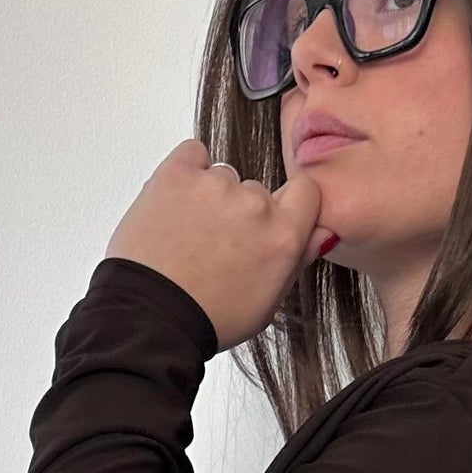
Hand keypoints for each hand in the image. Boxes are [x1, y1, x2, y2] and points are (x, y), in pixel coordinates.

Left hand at [106, 139, 335, 349]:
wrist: (150, 318)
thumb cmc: (206, 318)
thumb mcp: (265, 305)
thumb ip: (296, 260)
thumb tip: (321, 231)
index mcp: (282, 236)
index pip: (306, 190)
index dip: (290, 203)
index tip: (271, 219)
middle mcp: (254, 205)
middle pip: (258, 190)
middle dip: (241, 213)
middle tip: (215, 246)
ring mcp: (216, 185)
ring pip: (223, 176)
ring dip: (211, 197)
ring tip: (188, 235)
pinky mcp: (179, 172)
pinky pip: (193, 154)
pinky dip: (187, 172)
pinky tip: (177, 206)